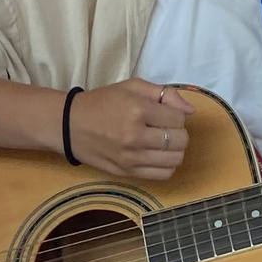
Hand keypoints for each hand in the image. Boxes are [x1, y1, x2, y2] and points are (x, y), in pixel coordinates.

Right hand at [67, 80, 195, 181]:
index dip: (176, 115)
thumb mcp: (132, 87)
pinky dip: (167, 165)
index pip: (178, 119)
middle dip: (179, 133)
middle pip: (180, 141)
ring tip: (163, 143)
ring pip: (175, 160)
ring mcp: (131, 158)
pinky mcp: (127, 172)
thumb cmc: (102, 102)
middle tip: (165, 128)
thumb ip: (165, 94)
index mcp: (137, 110)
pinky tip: (157, 156)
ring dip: (175, 151)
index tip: (164, 114)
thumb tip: (191, 111)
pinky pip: (162, 175)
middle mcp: (135, 136)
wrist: (70, 125)